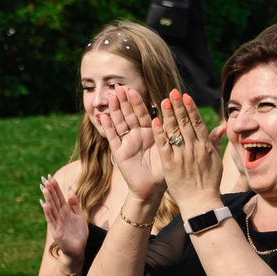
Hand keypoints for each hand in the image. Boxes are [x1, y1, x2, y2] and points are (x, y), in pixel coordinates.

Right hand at [39, 174, 89, 266]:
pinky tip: (45, 205)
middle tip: (44, 179)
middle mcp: (59, 215)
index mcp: (65, 210)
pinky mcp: (56, 230)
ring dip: (48, 199)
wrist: (78, 249)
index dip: (55, 187)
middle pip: (54, 200)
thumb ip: (74, 203)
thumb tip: (70, 188)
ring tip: (44, 189)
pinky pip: (52, 220)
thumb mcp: (79, 215)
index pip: (59, 196)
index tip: (50, 177)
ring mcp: (57, 222)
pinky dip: (48, 213)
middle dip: (50, 190)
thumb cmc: (78, 234)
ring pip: (52, 208)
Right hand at [94, 85, 165, 204]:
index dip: (137, 101)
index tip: (132, 88)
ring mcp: (127, 143)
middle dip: (123, 101)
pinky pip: (113, 138)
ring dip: (114, 110)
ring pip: (119, 123)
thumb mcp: (168, 148)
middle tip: (118, 86)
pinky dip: (108, 127)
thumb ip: (168, 132)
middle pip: (129, 114)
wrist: (153, 189)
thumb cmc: (164, 170)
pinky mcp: (119, 152)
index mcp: (150, 132)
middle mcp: (137, 135)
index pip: (143, 113)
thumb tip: (174, 115)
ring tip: (110, 97)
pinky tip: (102, 117)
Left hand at [154, 92, 223, 215]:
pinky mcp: (170, 164)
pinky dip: (160, 132)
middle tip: (172, 92)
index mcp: (205, 147)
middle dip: (178, 106)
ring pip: (174, 131)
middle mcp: (194, 149)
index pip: (197, 123)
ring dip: (169, 115)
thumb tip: (222, 126)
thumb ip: (216, 142)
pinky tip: (155, 121)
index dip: (190, 108)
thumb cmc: (209, 182)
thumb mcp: (216, 161)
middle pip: (185, 123)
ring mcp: (181, 156)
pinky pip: (164, 145)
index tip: (185, 96)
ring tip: (163, 101)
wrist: (200, 202)